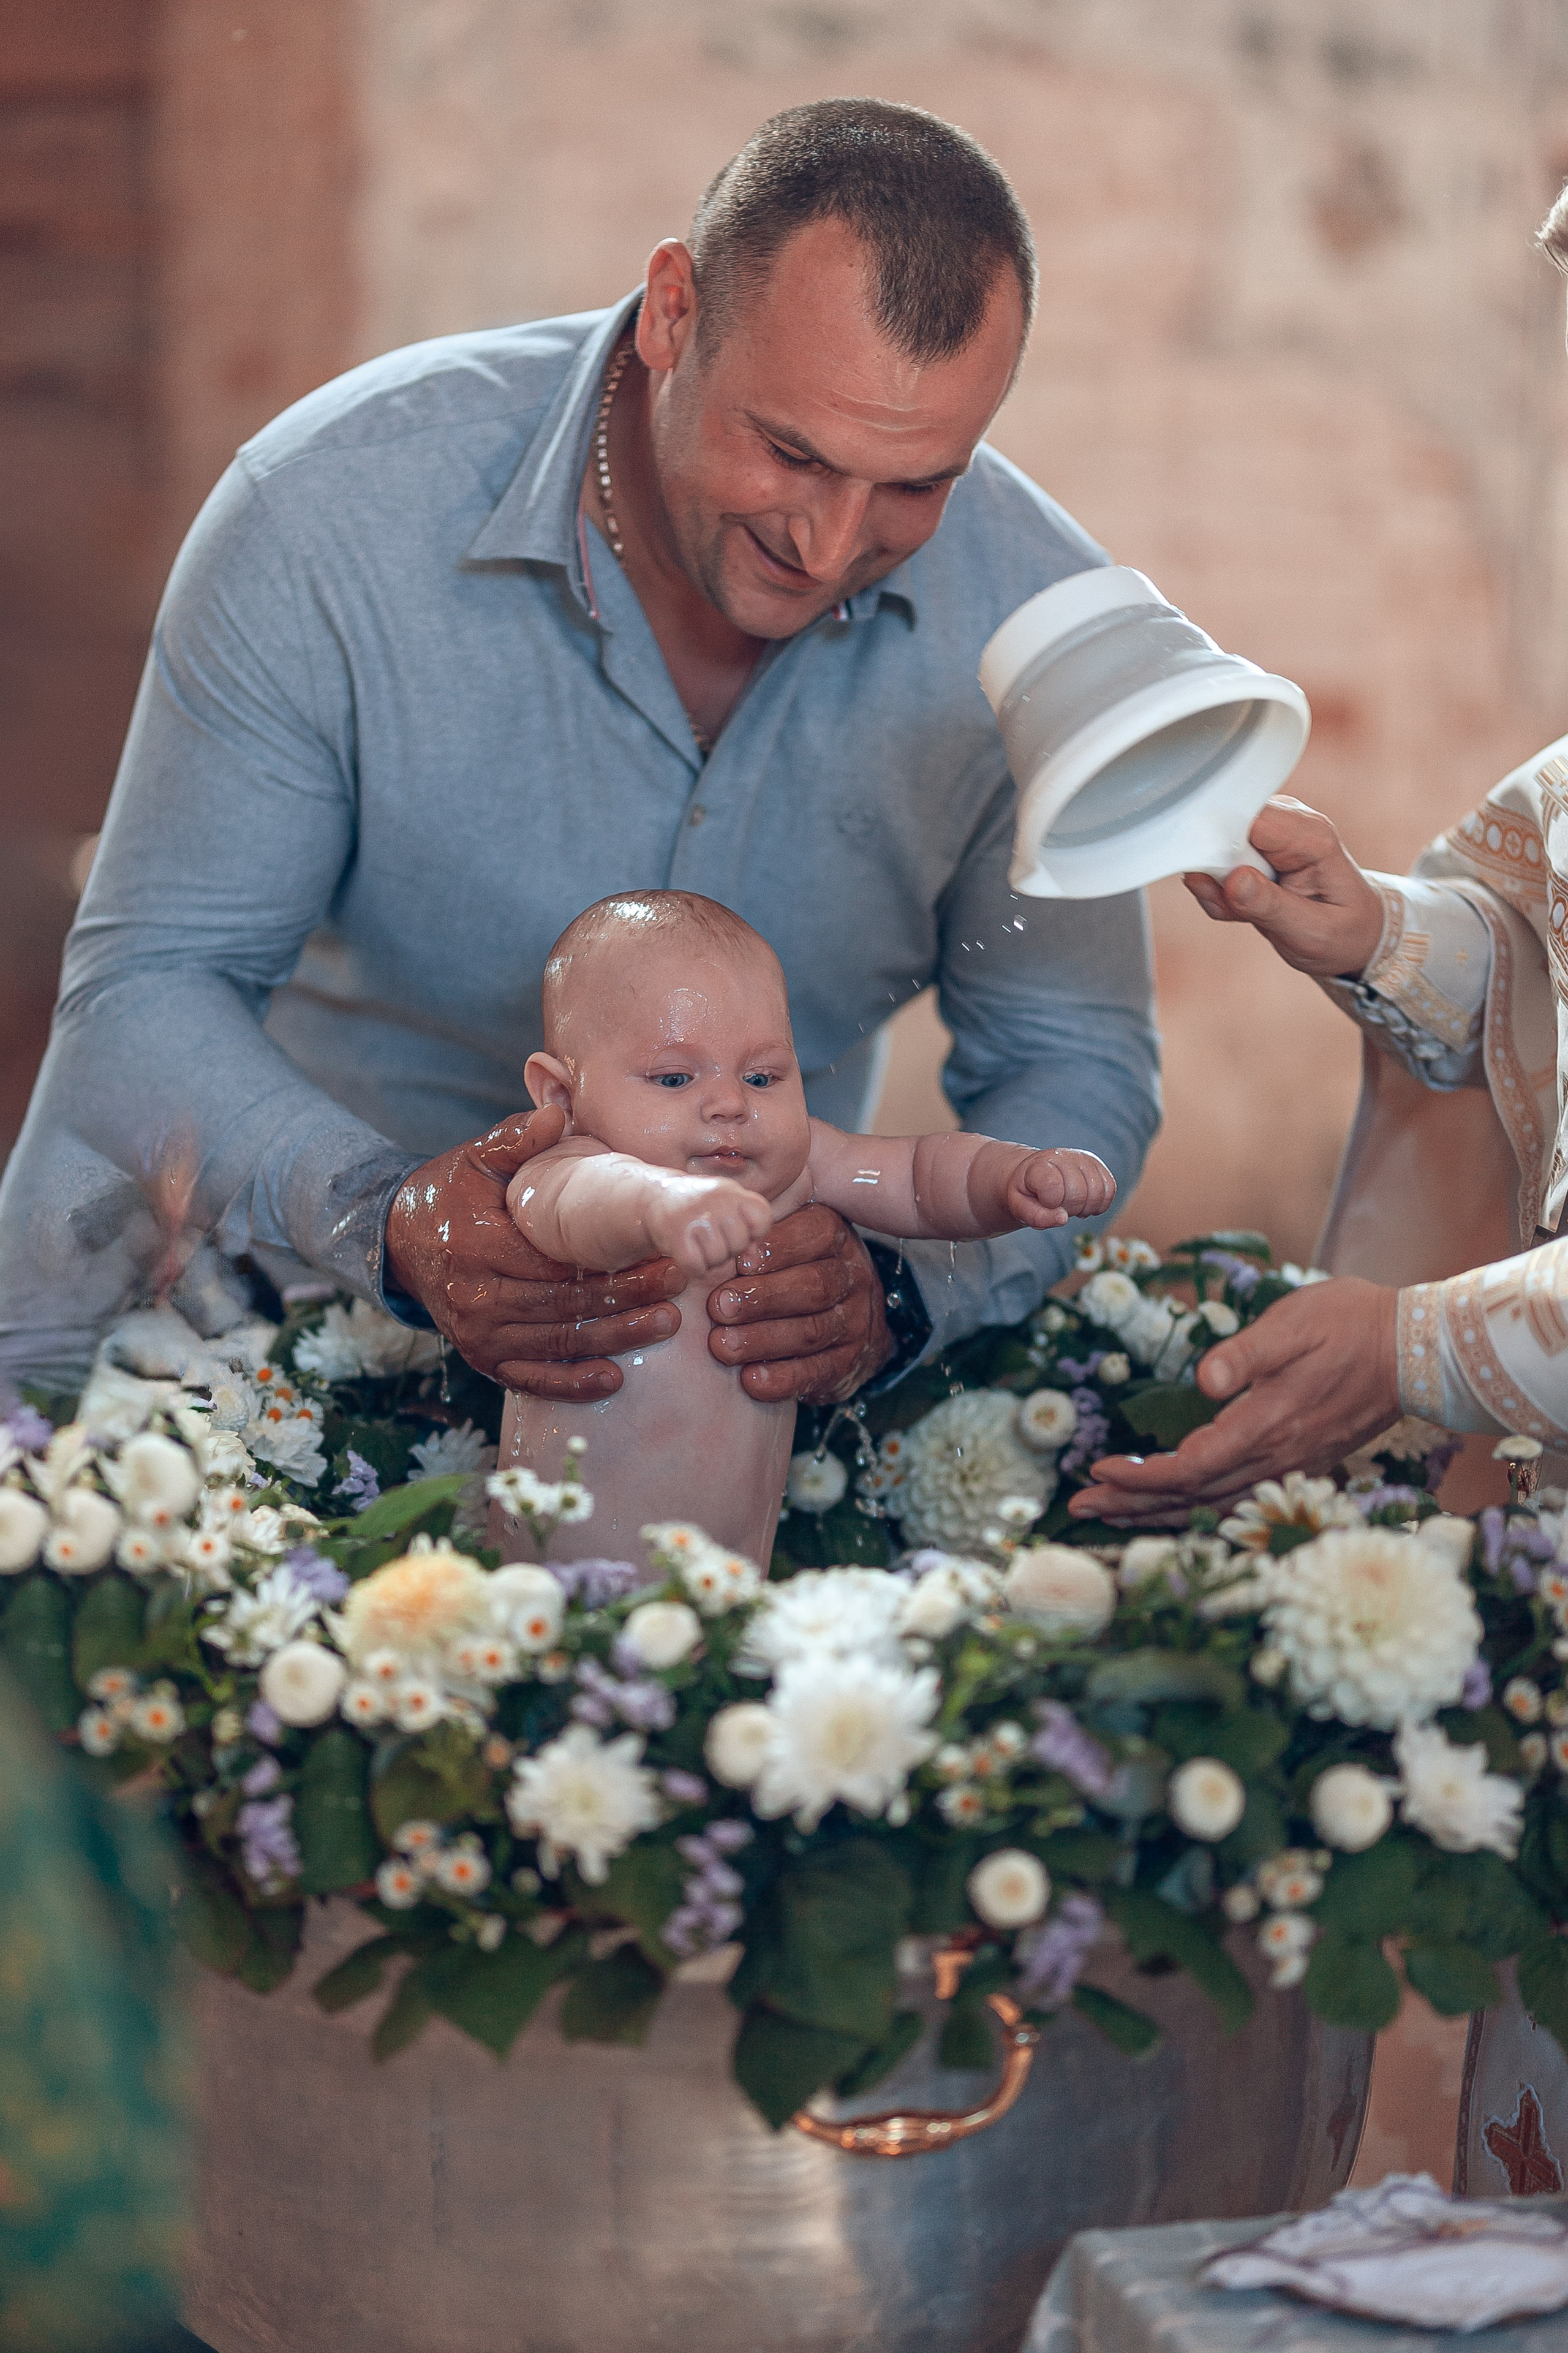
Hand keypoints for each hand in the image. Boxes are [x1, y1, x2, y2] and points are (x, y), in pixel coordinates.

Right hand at [384, 1109, 686, 1397]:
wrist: (400, 1241)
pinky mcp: (481, 1358)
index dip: (608, 1260)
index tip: (657, 1249)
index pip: (554, 1261)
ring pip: (556, 1343)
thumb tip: (556, 1113)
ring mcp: (477, 1335)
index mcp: (478, 1246)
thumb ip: (516, 1139)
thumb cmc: (450, 1195)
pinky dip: (571, 1383)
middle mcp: (475, 1298)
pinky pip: (531, 1377)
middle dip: (625, 1297)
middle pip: (563, 1304)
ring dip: (614, 1338)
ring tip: (665, 1323)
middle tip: (677, 1285)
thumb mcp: (476, 1160)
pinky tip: (613, 1378)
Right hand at [644, 1175, 774, 1274]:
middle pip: (740, 1244)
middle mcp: (715, 1202)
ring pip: (719, 1260)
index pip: (762, 1217)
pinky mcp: (676, 1236)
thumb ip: (747, 1226)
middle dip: (728, 1248)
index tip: (738, 1228)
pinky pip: (697, 1268)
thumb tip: (754, 1256)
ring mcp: (695, 1219)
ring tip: (698, 1242)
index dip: (755, 1231)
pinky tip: (688, 1253)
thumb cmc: (698, 1205)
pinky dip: (693, 1268)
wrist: (654, 1198)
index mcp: (731, 1191)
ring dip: (709, 1259)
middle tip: (711, 1237)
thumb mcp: (726, 1205)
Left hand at [707, 1203, 894, 1403]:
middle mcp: (852, 1276)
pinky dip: (783, 1378)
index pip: (815, 1234)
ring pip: (813, 1331)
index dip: (777, 1248)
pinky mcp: (849, 1362)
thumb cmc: (791, 1267)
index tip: (739, 1261)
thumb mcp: (782, 1236)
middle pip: (814, 1286)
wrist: (847, 1320)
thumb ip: (750, 1228)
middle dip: (763, 1298)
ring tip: (722, 1346)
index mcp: (834, 1236)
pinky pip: (819, 1372)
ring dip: (764, 1340)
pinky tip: (750, 1381)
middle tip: (719, 1308)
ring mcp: (855, 1322)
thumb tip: (705, 1222)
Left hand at [1009, 1148, 1115, 1228]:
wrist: (1033, 1175)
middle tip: (1058, 1206)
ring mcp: (1082, 1158)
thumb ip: (1035, 1216)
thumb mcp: (1019, 1206)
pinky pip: (1110, 1189)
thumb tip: (1063, 1219)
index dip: (1050, 1203)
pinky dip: (1100, 1204)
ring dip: (1086, 1208)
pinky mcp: (1097, 1164)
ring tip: (1071, 1205)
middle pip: (1079, 1194)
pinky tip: (1084, 1204)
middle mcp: (1063, 1157)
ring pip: (1098, 1192)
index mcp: (1039, 1165)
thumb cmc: (1026, 1193)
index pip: (1053, 1186)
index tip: (1044, 1202)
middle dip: (1069, 1209)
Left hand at [1068, 1277, 1400, 1522]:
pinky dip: (1196, 1511)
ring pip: (1214, 1505)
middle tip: (1080, 1507)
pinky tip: (1173, 1511)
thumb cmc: (1350, 1323)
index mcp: (1269, 1422)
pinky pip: (1237, 1502)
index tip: (1099, 1469)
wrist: (1415, 1349)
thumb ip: (1246, 1354)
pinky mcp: (1300, 1464)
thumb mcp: (1294, 1322)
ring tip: (1111, 1515)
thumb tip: (1204, 1380)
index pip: (1193, 1466)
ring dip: (1158, 1514)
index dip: (1143, 1476)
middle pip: (1193, 1495)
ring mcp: (1291, 1465)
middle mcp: (1278, 1456)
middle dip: (1132, 1505)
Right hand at [1183, 797, 1384, 979]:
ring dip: (1218, 886)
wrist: (1355, 932)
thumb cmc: (1344, 931)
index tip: (1223, 881)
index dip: (1223, 846)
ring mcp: (1269, 832)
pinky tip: (1245, 907)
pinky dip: (1220, 891)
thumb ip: (1270, 906)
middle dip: (1218, 872)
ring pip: (1215, 846)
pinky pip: (1216, 862)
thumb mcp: (1312, 932)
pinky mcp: (1253, 846)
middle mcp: (1290, 823)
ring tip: (1248, 911)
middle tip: (1238, 906)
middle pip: (1226, 826)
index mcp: (1312, 837)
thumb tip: (1233, 880)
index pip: (1250, 819)